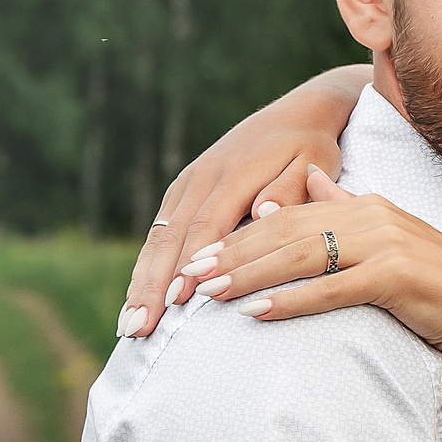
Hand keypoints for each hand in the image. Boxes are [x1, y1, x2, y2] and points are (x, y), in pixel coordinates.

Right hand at [117, 65, 368, 337]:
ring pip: (159, 236)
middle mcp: (202, 177)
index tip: (176, 302)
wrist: (299, 113)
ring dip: (141, 281)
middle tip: (138, 328)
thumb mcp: (312, 163)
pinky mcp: (185, 187)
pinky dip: (148, 264)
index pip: (205, 227)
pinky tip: (139, 296)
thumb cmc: (312, 147)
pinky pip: (161, 229)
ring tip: (128, 324)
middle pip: (171, 238)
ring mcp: (189, 181)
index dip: (189, 266)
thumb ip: (288, 190)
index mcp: (233, 175)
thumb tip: (263, 214)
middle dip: (151, 286)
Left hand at [182, 169, 441, 355]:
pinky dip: (293, 299)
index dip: (242, 235)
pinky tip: (259, 312)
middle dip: (235, 254)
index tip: (200, 254)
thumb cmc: (431, 283)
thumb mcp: (385, 237)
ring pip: (302, 257)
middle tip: (191, 275)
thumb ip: (346, 206)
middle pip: (287, 233)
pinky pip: (332, 288)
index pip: (290, 217)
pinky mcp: (395, 276)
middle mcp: (373, 215)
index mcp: (365, 204)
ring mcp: (386, 244)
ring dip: (252, 275)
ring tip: (211, 293)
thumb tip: (314, 179)